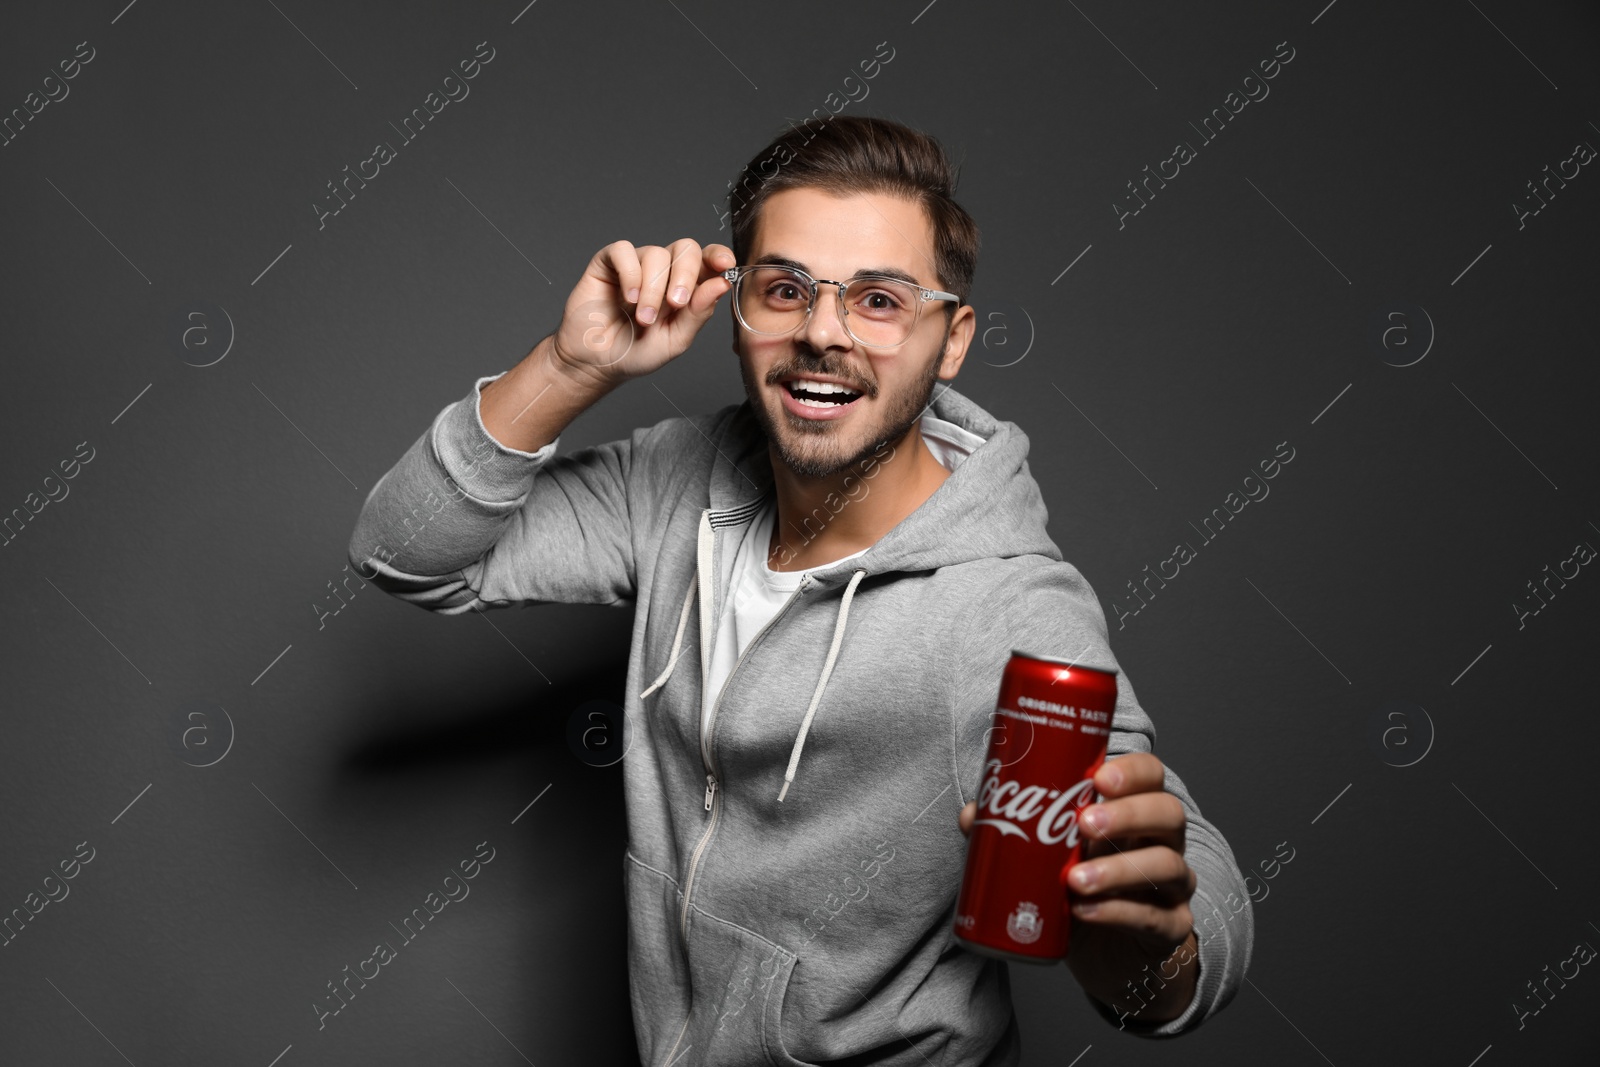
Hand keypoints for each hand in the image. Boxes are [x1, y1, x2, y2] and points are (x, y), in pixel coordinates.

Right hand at [550, 238, 734, 386]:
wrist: (597, 363)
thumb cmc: (637, 351)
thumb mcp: (675, 340)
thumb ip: (698, 313)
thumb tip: (721, 284)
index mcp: (686, 286)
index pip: (708, 259)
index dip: (717, 255)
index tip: (725, 264)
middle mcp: (664, 270)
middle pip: (685, 248)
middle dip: (684, 275)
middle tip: (675, 304)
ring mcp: (637, 263)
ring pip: (656, 253)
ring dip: (652, 288)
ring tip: (643, 318)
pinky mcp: (609, 262)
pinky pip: (624, 251)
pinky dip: (630, 275)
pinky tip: (627, 299)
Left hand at [958, 752, 1198, 1022]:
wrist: (1109, 956)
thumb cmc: (1082, 888)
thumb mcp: (1050, 857)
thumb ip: (1015, 831)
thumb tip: (973, 815)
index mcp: (1136, 811)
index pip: (1151, 776)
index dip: (1132, 771)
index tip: (1098, 778)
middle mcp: (1163, 842)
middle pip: (1168, 813)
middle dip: (1128, 814)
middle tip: (1084, 824)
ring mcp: (1173, 886)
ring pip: (1168, 865)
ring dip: (1119, 869)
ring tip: (1076, 880)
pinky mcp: (1171, 928)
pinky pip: (1156, 917)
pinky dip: (1119, 913)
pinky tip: (1085, 912)